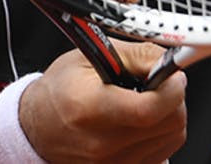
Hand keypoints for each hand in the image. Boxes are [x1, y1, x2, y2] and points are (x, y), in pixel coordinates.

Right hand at [20, 41, 187, 162]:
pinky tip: (142, 122)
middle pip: (168, 125)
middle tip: (161, 84)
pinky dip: (161, 136)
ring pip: (171, 139)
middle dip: (174, 99)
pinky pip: (162, 154)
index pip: (149, 109)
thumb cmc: (60, 91)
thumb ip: (136, 55)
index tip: (174, 75)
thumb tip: (169, 60)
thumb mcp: (90, 57)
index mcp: (91, 108)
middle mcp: (101, 143)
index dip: (172, 90)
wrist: (36, 128)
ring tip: (147, 101)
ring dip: (169, 117)